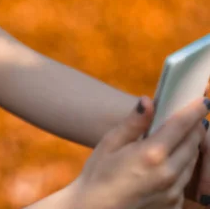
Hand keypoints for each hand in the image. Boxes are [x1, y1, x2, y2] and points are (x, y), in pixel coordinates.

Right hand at [71, 96, 208, 208]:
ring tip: (177, 139)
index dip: (194, 110)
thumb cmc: (98, 174)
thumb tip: (148, 100)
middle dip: (193, 128)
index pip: (182, 126)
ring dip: (189, 148)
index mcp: (152, 154)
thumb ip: (134, 122)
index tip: (203, 100)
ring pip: (192, 162)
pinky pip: (185, 181)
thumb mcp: (110, 143)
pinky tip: (165, 165)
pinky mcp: (173, 205)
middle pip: (193, 143)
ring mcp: (173, 192)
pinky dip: (181, 168)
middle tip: (189, 117)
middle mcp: (168, 174)